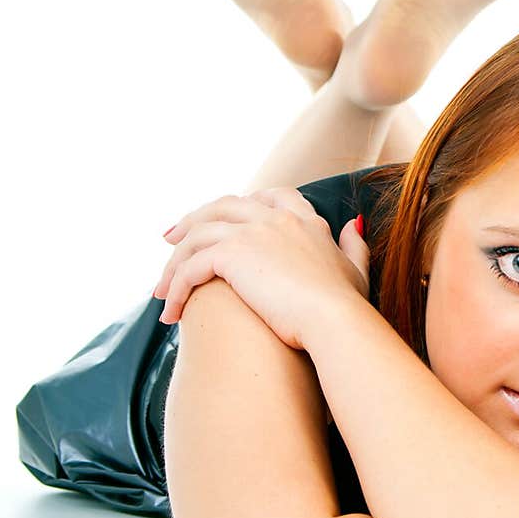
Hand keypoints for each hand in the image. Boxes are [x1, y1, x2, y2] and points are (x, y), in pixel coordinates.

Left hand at [152, 186, 370, 349]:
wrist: (336, 321)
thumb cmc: (348, 306)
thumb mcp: (356, 269)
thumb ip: (353, 244)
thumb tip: (352, 225)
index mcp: (304, 221)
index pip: (269, 196)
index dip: (243, 203)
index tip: (223, 219)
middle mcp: (275, 218)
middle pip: (222, 206)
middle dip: (192, 220)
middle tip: (170, 239)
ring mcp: (252, 232)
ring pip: (198, 234)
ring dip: (175, 261)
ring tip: (162, 289)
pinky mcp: (232, 254)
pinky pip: (191, 266)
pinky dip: (176, 287)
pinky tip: (172, 311)